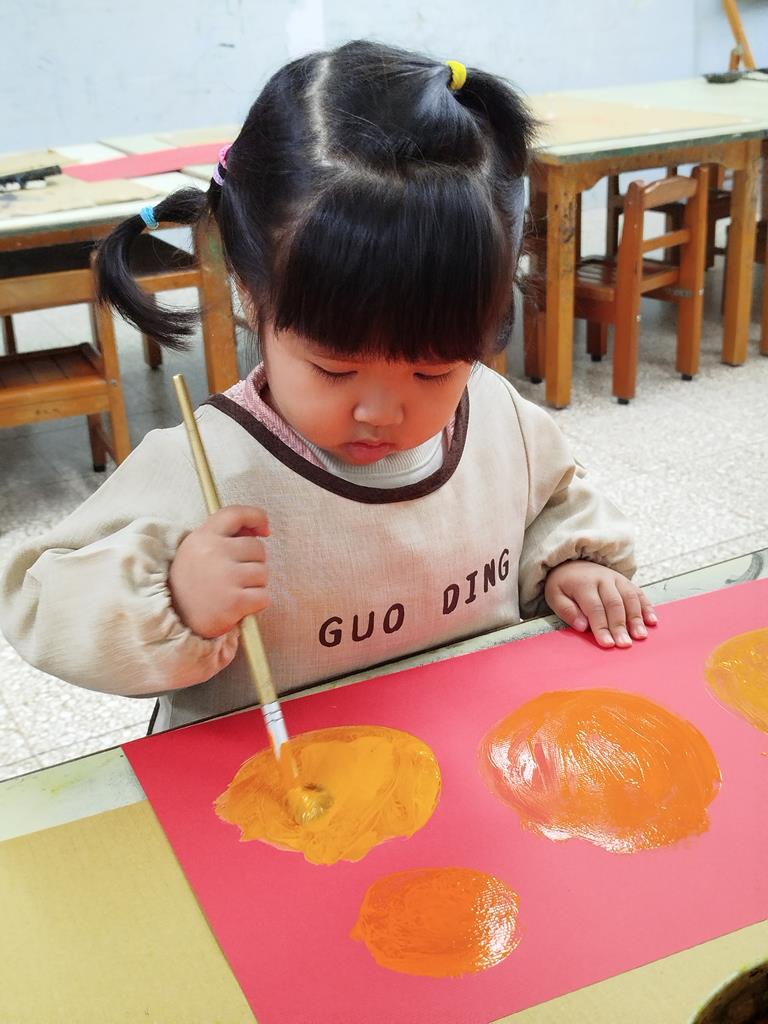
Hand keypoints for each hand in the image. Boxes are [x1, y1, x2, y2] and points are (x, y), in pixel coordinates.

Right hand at [169, 506, 269, 637]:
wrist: (174, 620)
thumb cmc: (192, 584)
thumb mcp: (198, 551)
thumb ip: (224, 537)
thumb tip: (259, 531)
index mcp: (203, 537)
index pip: (235, 513)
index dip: (256, 517)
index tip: (264, 530)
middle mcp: (214, 552)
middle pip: (258, 548)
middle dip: (253, 563)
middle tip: (233, 578)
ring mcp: (225, 576)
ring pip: (263, 573)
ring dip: (254, 585)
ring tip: (232, 592)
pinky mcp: (234, 601)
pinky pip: (263, 597)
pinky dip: (256, 604)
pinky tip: (238, 606)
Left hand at [544, 560, 656, 647]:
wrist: (572, 563)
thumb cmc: (564, 585)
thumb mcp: (554, 595)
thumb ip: (566, 610)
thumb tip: (582, 626)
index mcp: (583, 583)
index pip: (594, 608)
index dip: (601, 627)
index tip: (607, 644)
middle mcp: (603, 579)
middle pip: (615, 604)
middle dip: (620, 626)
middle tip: (625, 644)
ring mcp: (617, 579)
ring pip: (630, 598)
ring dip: (636, 618)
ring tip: (640, 636)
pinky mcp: (626, 581)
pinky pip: (639, 593)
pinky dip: (647, 607)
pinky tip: (652, 621)